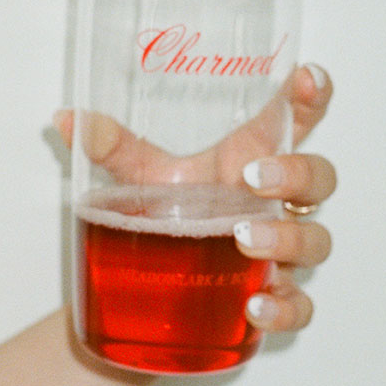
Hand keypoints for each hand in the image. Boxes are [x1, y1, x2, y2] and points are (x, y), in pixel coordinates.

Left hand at [54, 63, 335, 334]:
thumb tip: (67, 119)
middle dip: (297, 173)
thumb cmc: (168, 212)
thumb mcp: (140, 176)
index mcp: (252, 159)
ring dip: (287, 239)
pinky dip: (284, 309)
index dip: (311, 96)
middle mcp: (277, 203)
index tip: (306, 77)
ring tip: (244, 239)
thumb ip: (111, 147)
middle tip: (253, 177)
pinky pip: (300, 306)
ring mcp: (283, 251)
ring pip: (315, 241)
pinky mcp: (276, 298)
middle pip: (319, 179)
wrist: (155, 284)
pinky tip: (255, 307)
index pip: (296, 120)